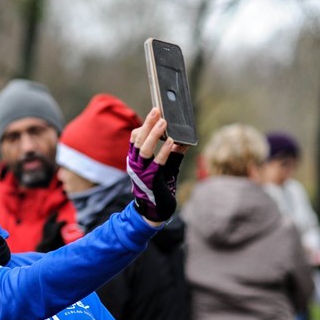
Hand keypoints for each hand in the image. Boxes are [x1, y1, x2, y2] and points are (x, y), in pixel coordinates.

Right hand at [127, 108, 187, 222]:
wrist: (156, 209)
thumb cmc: (159, 185)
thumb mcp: (166, 166)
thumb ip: (173, 152)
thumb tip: (184, 138)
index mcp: (136, 159)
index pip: (135, 138)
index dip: (143, 125)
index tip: (154, 113)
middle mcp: (135, 164)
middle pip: (138, 139)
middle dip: (147, 123)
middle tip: (157, 110)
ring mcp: (141, 171)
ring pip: (144, 148)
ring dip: (154, 134)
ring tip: (163, 122)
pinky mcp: (151, 178)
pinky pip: (157, 161)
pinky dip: (165, 150)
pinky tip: (172, 142)